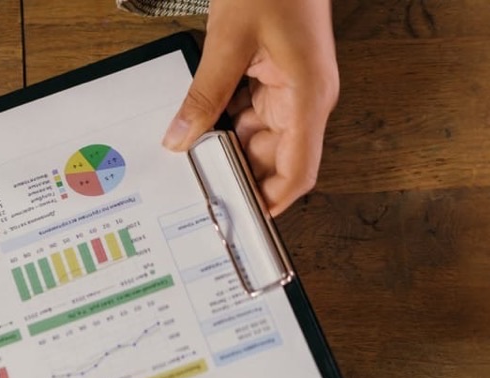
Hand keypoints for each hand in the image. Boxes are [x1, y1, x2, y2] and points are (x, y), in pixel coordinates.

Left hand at [162, 0, 339, 215]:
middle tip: (198, 193)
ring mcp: (291, 89)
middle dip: (238, 176)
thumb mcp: (228, 41)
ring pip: (258, 138)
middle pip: (274, 159)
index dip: (273, 202)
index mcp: (308, 95)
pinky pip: (250, 113)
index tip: (245, 223)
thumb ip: (204, 95)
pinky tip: (198, 127)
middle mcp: (305, 99)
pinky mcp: (275, 77)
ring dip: (227, 149)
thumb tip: (181, 139)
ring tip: (192, 162)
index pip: (299, 170)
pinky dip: (225, 123)